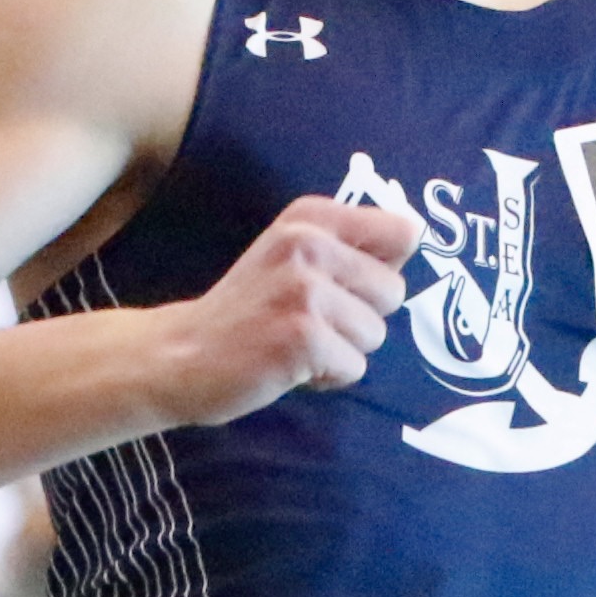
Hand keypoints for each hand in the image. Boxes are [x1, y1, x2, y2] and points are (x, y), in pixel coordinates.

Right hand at [134, 197, 410, 428]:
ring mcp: (305, 291)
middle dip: (361, 319)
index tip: (346, 286)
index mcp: (311, 217)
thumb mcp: (292, 257)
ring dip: (342, 351)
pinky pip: (355, 368)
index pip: (403, 232)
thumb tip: (415, 239)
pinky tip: (290, 367)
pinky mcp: (303, 338)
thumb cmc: (247, 312)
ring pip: (375, 334)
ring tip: (295, 345)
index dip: (383, 270)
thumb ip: (347, 246)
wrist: (180, 355)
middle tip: (309, 323)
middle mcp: (309, 245)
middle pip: (393, 292)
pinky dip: (327, 378)